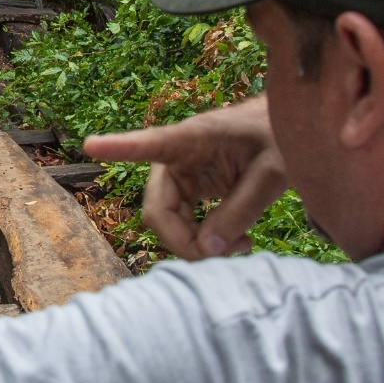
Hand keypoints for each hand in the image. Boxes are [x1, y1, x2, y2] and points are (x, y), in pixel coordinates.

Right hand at [83, 95, 288, 259]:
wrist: (292, 129)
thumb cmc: (282, 139)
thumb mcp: (273, 174)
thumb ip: (240, 210)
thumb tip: (205, 249)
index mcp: (195, 137)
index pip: (151, 143)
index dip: (120, 147)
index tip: (91, 144)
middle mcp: (178, 156)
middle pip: (157, 209)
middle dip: (184, 240)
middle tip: (226, 253)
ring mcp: (183, 174)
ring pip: (168, 221)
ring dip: (195, 243)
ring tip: (241, 246)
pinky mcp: (193, 187)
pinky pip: (183, 222)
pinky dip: (203, 239)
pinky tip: (235, 242)